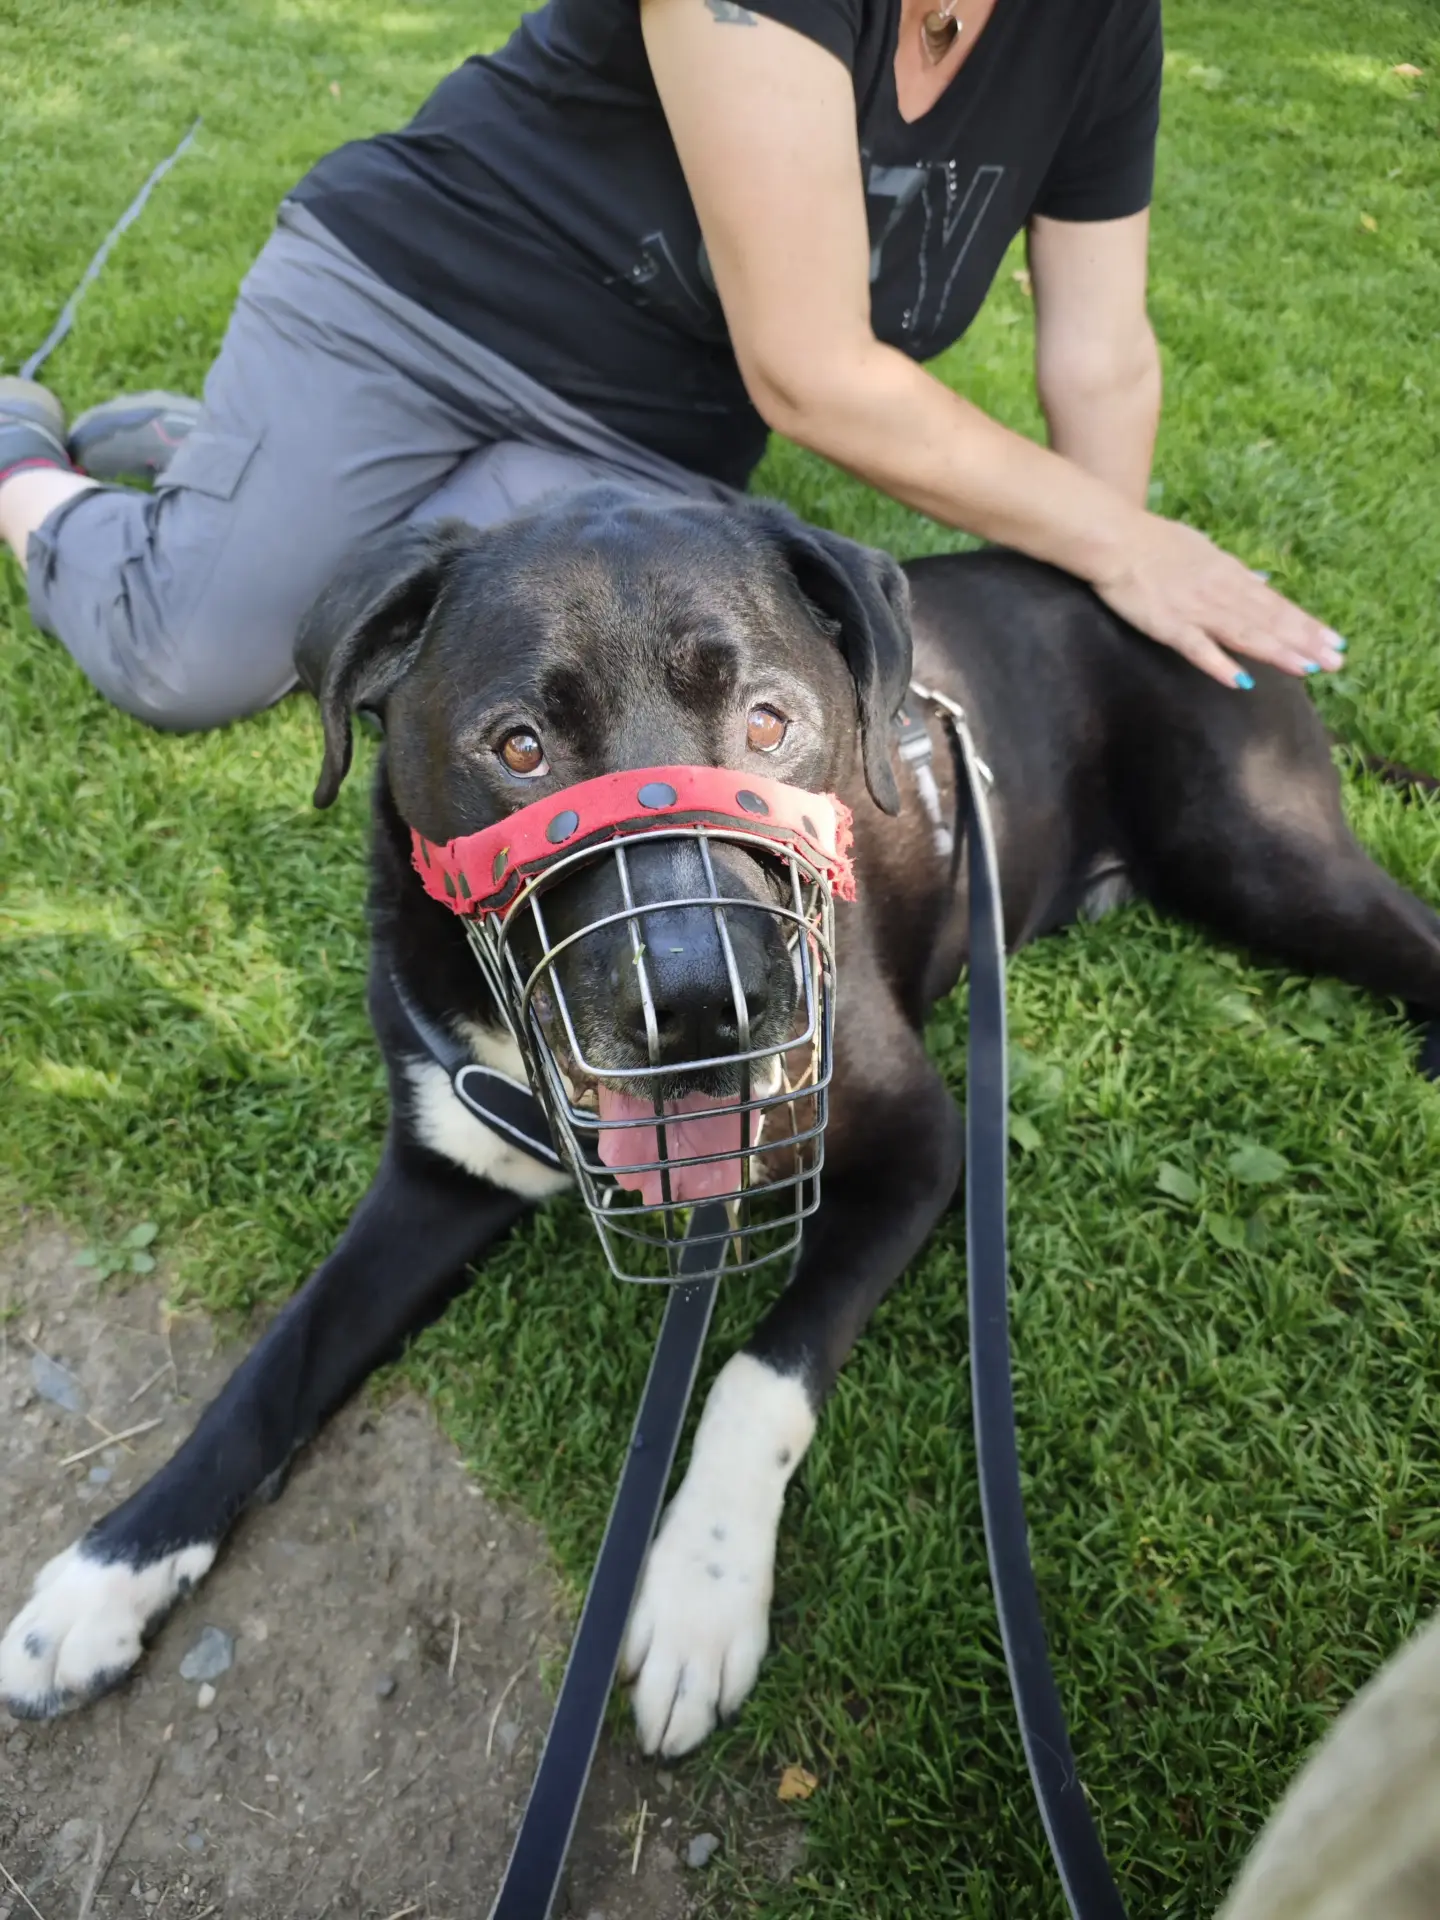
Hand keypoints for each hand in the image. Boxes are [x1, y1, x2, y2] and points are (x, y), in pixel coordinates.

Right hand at [1091, 513, 1345, 687]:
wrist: (1114, 538)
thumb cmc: (1152, 542)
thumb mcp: (1201, 548)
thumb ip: (1231, 569)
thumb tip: (1261, 580)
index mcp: (1229, 574)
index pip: (1275, 603)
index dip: (1306, 624)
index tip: (1335, 641)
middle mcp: (1221, 591)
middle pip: (1269, 620)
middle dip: (1305, 642)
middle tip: (1337, 663)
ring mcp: (1196, 609)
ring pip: (1244, 633)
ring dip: (1277, 651)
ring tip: (1308, 669)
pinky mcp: (1168, 624)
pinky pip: (1197, 648)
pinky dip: (1219, 663)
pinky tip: (1240, 679)